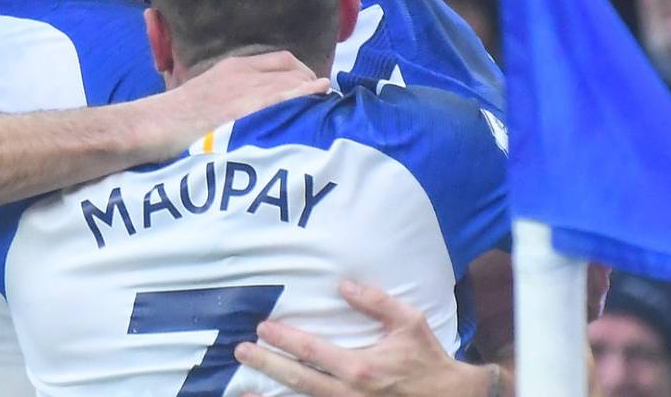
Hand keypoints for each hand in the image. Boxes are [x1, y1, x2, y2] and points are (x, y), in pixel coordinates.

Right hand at [147, 52, 329, 157]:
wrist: (156, 124)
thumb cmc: (172, 117)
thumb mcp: (203, 92)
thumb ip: (226, 93)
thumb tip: (241, 108)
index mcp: (233, 67)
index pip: (281, 60)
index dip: (300, 73)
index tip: (309, 87)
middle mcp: (244, 72)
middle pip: (292, 69)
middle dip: (310, 82)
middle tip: (319, 100)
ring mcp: (248, 89)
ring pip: (293, 82)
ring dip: (311, 92)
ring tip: (324, 107)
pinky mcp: (249, 107)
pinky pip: (287, 97)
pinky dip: (306, 97)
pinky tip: (318, 101)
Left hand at [236, 280, 494, 396]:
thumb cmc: (428, 360)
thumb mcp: (410, 323)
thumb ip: (377, 302)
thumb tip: (345, 285)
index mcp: (361, 368)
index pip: (312, 351)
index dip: (284, 339)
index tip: (262, 328)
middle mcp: (349, 393)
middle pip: (297, 379)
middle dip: (266, 365)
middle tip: (241, 351)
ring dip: (271, 393)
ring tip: (243, 385)